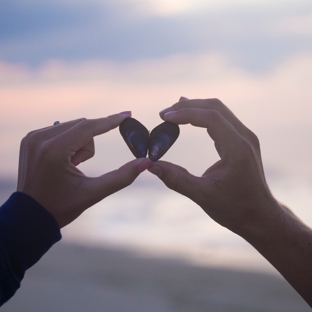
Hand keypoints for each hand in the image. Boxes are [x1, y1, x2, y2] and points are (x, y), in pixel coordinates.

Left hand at [17, 113, 151, 227]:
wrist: (31, 215)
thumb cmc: (61, 207)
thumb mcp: (93, 193)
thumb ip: (122, 177)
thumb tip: (146, 162)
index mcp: (54, 151)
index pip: (88, 127)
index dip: (111, 121)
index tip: (128, 114)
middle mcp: (40, 138)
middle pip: (82, 126)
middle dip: (88, 145)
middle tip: (79, 166)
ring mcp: (32, 137)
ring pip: (72, 126)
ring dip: (79, 144)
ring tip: (70, 166)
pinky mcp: (30, 138)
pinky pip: (60, 130)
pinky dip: (68, 142)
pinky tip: (61, 162)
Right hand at [148, 98, 279, 235]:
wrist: (259, 215)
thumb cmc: (235, 208)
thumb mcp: (202, 195)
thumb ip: (176, 179)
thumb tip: (151, 166)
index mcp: (237, 149)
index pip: (211, 117)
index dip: (186, 113)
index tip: (164, 117)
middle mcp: (245, 138)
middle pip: (215, 107)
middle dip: (188, 106)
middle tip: (164, 114)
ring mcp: (246, 137)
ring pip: (219, 110)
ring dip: (195, 108)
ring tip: (172, 112)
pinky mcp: (242, 141)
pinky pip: (222, 119)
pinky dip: (203, 115)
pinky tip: (190, 116)